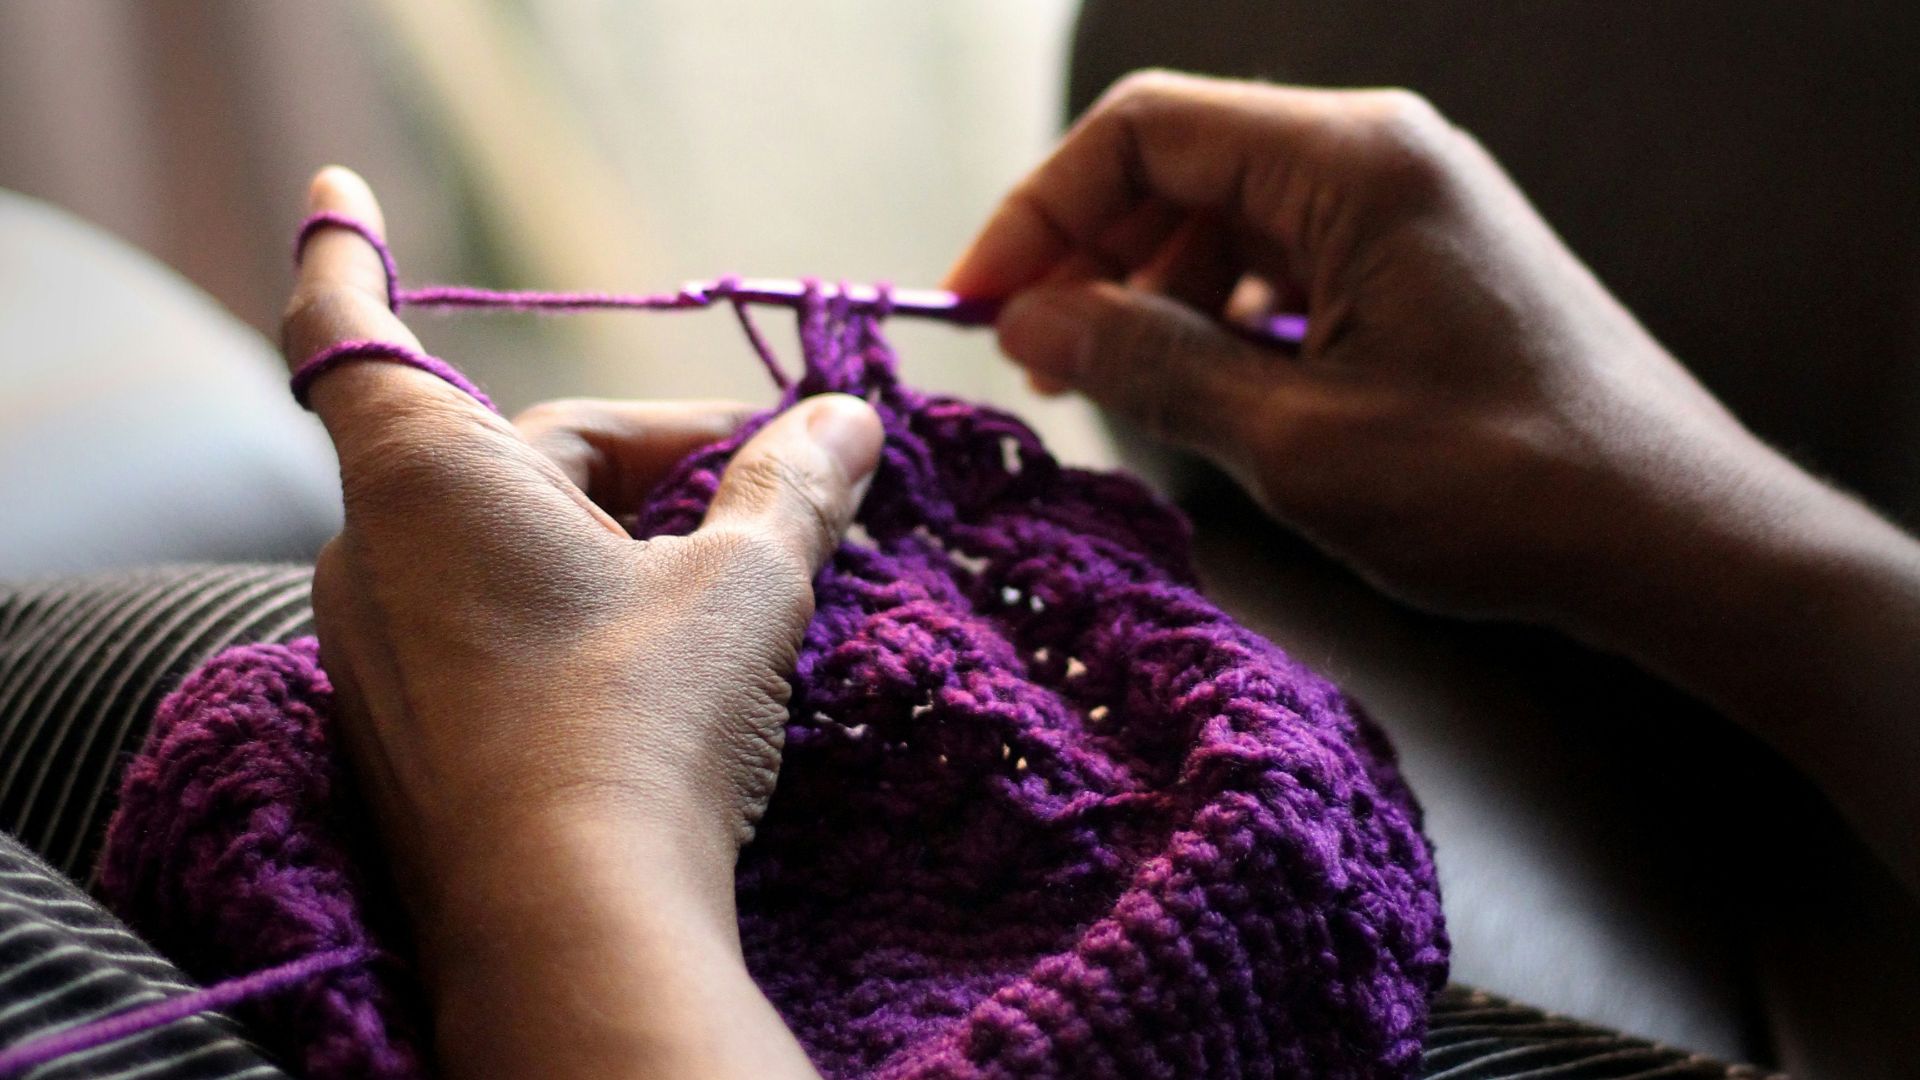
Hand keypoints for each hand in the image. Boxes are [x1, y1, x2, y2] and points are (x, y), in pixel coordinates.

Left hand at [285, 167, 857, 1078]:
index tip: (338, 193)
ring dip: (619, 540)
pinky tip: (670, 663)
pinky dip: (576, 613)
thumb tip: (849, 419)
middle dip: (646, 459)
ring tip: (740, 579)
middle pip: (515, 456)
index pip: (354, 332)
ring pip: (508, 549)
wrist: (575, 928)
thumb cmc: (643, 724)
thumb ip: (794, 488)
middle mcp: (376, 557)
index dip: (345, 254)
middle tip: (771, 486)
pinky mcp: (411, 737)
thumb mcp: (742, 586)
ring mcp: (381, 658)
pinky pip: (491, 629)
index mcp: (432, 480)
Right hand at [948, 72, 1919, 890]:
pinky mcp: (1423, 260)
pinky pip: (1286, 258)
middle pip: (1181, 164)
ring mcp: (1407, 205)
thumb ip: (1149, 366)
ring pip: (1227, 216)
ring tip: (1110, 390)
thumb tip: (1031, 322)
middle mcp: (1381, 154)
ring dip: (1151, 293)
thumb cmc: (1504, 488)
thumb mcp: (1296, 438)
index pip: (1144, 131)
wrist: (1674, 537)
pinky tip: (1205, 391)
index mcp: (1352, 161)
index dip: (1039, 211)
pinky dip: (1222, 315)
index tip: (977, 301)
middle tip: (1034, 362)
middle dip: (1090, 255)